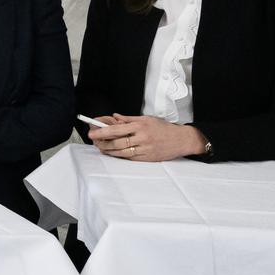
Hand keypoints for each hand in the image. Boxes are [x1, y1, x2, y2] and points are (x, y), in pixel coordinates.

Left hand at [89, 113, 206, 162]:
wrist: (181, 140)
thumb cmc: (164, 128)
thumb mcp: (146, 119)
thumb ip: (129, 119)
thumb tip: (114, 117)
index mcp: (140, 126)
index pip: (117, 129)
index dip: (102, 131)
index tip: (93, 132)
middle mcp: (142, 138)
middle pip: (117, 142)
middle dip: (103, 142)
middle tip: (94, 141)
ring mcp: (145, 149)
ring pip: (122, 152)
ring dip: (109, 151)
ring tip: (101, 148)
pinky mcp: (147, 158)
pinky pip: (130, 158)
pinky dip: (119, 156)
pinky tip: (113, 153)